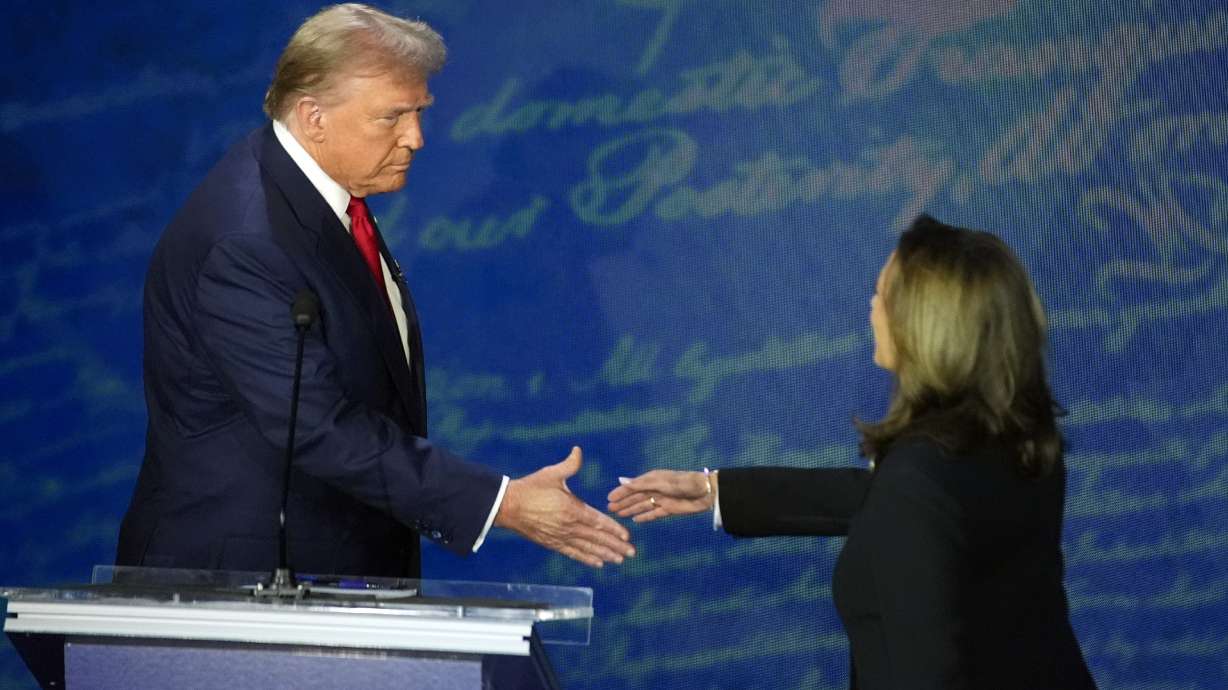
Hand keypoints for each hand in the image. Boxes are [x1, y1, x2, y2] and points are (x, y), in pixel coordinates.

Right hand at [494, 446, 635, 567]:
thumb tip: (578, 450)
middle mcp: (569, 526)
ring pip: (587, 548)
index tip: (627, 536)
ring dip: (605, 554)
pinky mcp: (551, 543)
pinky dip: (586, 558)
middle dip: (615, 546)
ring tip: (619, 560)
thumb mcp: (551, 473)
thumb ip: (569, 464)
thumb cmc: (530, 487)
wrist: (508, 506)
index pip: (598, 521)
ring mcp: (560, 536)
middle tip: (631, 553)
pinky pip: (573, 553)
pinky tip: (597, 563)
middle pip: (597, 538)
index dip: (614, 529)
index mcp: (572, 509)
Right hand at [606, 469, 714, 522]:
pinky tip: (636, 520)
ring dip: (631, 509)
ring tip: (619, 515)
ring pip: (642, 505)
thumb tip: (622, 481)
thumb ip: (641, 484)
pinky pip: (653, 513)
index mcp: (652, 479)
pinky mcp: (669, 509)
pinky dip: (644, 517)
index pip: (632, 486)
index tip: (609, 498)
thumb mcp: (660, 482)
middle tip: (609, 509)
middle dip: (623, 502)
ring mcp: (661, 500)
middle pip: (635, 497)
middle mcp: (655, 489)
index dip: (620, 492)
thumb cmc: (683, 483)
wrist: (705, 492)